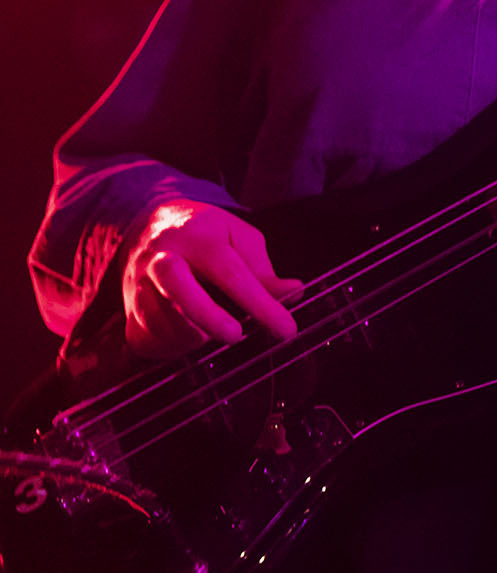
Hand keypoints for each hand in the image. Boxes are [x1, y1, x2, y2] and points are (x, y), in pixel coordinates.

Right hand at [122, 201, 303, 358]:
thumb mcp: (237, 238)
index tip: (286, 329)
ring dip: (194, 335)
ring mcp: (138, 285)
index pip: (231, 273)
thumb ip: (264, 269)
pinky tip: (188, 333)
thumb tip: (293, 292)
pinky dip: (173, 346)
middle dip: (208, 316)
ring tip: (214, 329)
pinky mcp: (127, 312)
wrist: (147, 226)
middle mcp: (161, 257)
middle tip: (236, 335)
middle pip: (178, 287)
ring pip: (162, 321)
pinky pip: (148, 340)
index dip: (260, 304)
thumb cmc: (203, 235)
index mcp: (196, 236)